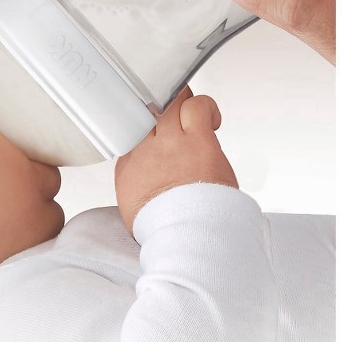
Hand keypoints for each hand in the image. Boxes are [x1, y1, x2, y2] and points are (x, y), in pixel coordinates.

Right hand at [115, 86, 237, 237]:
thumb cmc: (167, 229)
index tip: (154, 123)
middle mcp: (147, 149)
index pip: (133, 129)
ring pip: (173, 100)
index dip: (146, 122)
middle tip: (174, 111)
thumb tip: (145, 171)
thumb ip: (137, 180)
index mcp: (129, 165)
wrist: (187, 241)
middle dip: (161, 104)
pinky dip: (207, 107)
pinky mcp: (199, 141)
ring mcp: (172, 142)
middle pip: (148, 108)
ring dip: (184, 101)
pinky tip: (213, 119)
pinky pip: (200, 107)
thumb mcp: (135, 205)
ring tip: (194, 112)